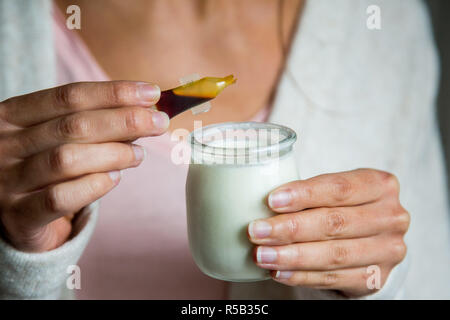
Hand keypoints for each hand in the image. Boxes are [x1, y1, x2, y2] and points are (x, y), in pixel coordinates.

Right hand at [0, 81, 167, 251]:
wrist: (13, 216)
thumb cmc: (44, 167)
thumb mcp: (59, 138)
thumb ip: (95, 124)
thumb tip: (146, 111)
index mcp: (12, 115)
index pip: (69, 96)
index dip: (114, 93)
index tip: (152, 94)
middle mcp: (4, 144)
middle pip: (73, 126)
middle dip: (124, 121)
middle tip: (159, 123)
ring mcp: (7, 181)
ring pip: (67, 160)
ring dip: (114, 154)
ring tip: (140, 155)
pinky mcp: (18, 215)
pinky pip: (60, 198)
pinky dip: (95, 185)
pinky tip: (116, 178)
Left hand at [248, 169, 409, 296]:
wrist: (370, 240)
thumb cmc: (342, 206)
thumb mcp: (334, 190)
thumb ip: (308, 191)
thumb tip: (263, 199)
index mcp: (380, 185)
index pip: (339, 188)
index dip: (304, 194)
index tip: (271, 200)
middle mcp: (390, 217)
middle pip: (335, 223)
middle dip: (290, 228)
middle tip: (257, 231)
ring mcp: (387, 250)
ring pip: (334, 254)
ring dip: (292, 256)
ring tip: (262, 255)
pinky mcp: (376, 278)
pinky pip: (334, 278)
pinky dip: (302, 276)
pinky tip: (278, 272)